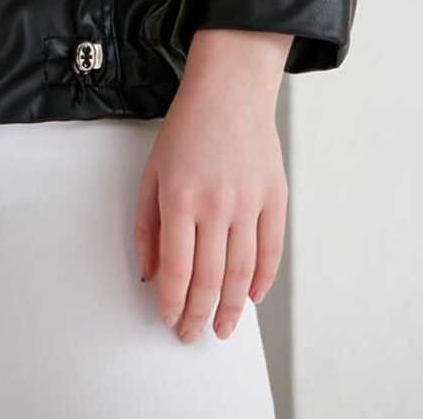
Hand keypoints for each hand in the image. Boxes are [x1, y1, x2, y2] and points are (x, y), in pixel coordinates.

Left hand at [133, 30, 288, 341]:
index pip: (177, 269)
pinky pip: (271, 252)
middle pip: (210, 279)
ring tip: (222, 328)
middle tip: (193, 334)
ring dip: (232, 309)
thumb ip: (148, 225)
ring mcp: (249, 202)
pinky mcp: (275, 198)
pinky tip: (252, 298)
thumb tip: (150, 274)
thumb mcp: (152, 171)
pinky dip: (262, 281)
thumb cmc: (187, 126)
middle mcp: (216, 204)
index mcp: (180, 197)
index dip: (173, 302)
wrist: (231, 88)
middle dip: (198, 315)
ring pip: (242, 274)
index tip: (169, 319)